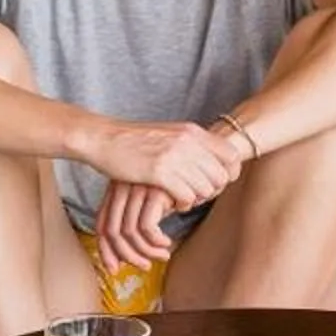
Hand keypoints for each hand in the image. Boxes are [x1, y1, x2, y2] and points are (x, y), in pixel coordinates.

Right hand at [85, 119, 240, 214]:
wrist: (104, 138)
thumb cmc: (135, 139)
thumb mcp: (169, 133)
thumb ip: (190, 142)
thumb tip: (211, 156)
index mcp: (192, 131)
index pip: (231, 154)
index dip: (229, 173)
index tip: (218, 183)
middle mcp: (188, 141)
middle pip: (221, 176)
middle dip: (213, 190)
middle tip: (199, 196)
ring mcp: (174, 156)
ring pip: (205, 189)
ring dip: (197, 199)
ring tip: (184, 199)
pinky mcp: (159, 172)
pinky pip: (186, 196)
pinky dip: (183, 204)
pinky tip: (173, 203)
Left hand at [91, 180, 177, 273]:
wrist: (200, 162)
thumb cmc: (176, 185)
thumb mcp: (150, 198)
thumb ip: (135, 216)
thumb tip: (124, 253)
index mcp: (117, 187)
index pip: (102, 224)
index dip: (105, 250)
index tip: (115, 269)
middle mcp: (122, 186)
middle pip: (111, 231)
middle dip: (126, 256)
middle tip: (144, 267)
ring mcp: (137, 187)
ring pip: (129, 233)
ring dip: (146, 252)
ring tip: (163, 256)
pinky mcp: (154, 191)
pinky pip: (147, 228)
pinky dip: (156, 242)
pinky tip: (168, 243)